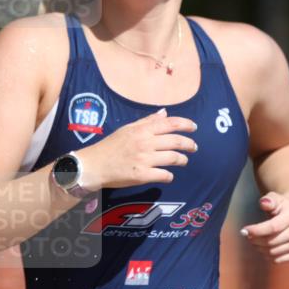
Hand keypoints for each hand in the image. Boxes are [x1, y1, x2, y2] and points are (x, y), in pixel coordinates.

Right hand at [77, 108, 196, 190]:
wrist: (94, 165)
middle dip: (189, 144)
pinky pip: (164, 175)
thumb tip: (164, 113)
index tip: (194, 127)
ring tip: (183, 161)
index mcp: (142, 130)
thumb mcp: (127, 129)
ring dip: (182, 160)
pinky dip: (170, 175)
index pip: (170, 123)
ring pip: (174, 158)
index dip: (185, 124)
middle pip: (176, 141)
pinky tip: (168, 175)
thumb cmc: (110, 146)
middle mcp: (145, 143)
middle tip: (193, 147)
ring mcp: (145, 160)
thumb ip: (147, 121)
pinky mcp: (142, 175)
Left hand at [240, 191, 288, 263]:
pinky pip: (277, 260)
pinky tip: (264, 246)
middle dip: (255, 240)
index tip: (244, 230)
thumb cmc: (281, 206)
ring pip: (273, 252)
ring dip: (259, 248)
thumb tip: (264, 203)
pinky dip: (267, 255)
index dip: (257, 230)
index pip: (273, 227)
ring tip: (254, 240)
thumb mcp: (275, 198)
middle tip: (247, 235)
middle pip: (271, 242)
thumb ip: (268, 200)